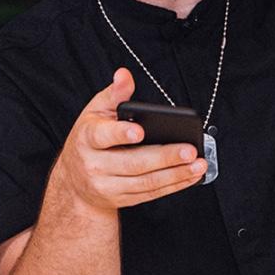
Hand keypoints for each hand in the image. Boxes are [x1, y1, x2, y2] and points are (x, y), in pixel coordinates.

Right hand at [55, 68, 206, 211]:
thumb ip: (114, 94)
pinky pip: (151, 194)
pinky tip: (191, 176)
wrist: (76, 183)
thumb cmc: (89, 140)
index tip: (140, 131)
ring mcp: (109, 186)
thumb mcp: (95, 113)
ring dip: (176, 174)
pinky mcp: (123, 199)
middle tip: (189, 150)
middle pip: (133, 163)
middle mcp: (95, 165)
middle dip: (164, 157)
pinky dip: (174, 185)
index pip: (102, 136)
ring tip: (198, 164)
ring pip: (146, 182)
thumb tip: (124, 75)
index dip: (121, 134)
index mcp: (87, 139)